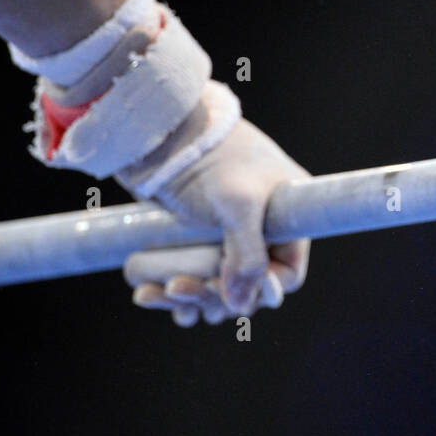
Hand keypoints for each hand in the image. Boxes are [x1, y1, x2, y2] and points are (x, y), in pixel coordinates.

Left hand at [122, 117, 311, 324]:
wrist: (164, 130)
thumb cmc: (213, 157)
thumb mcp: (239, 205)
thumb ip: (247, 256)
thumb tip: (242, 305)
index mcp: (286, 219)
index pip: (285, 273)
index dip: (259, 291)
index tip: (228, 295)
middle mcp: (260, 229)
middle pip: (246, 286)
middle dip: (213, 295)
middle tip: (180, 290)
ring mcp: (226, 234)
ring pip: (215, 286)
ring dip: (189, 297)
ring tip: (161, 293)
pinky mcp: (194, 236)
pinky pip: (190, 276)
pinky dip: (172, 290)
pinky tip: (149, 294)